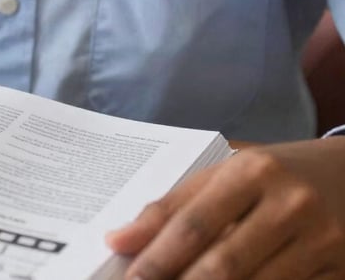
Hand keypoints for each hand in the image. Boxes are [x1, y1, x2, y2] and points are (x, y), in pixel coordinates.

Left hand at [105, 138, 344, 278]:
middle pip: (224, 264)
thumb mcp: (229, 171)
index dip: (157, 258)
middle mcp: (289, 204)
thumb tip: (118, 239)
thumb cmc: (277, 172)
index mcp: (252, 171)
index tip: (128, 279)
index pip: (194, 223)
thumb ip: (176, 203)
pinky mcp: (340, 272)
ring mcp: (321, 243)